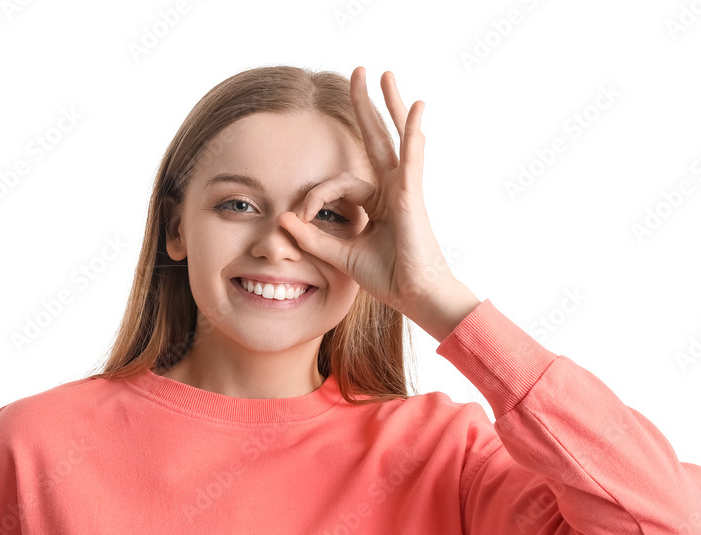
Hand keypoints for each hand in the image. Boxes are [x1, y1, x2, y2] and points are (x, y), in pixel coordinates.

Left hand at [278, 66, 478, 334]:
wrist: (415, 296)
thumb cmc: (388, 277)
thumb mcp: (341, 254)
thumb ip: (312, 238)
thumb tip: (283, 218)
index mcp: (378, 202)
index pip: (339, 185)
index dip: (315, 198)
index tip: (300, 219)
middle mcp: (392, 190)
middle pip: (376, 140)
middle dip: (366, 106)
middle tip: (360, 72)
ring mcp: (404, 189)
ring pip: (393, 140)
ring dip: (390, 105)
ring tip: (385, 74)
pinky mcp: (411, 196)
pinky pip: (410, 160)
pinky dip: (412, 135)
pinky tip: (417, 109)